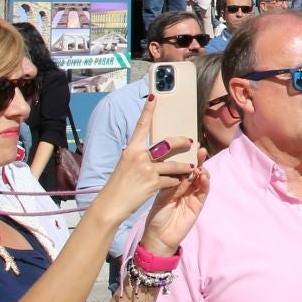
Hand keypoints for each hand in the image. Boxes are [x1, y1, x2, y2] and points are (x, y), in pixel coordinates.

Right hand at [89, 97, 200, 238]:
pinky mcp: (153, 183)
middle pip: (167, 144)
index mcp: (131, 150)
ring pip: (174, 165)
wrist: (110, 204)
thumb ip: (139, 157)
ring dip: (185, 167)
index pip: (141, 126)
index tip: (154, 96)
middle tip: (190, 141)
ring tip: (191, 167)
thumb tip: (154, 153)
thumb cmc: (118, 186)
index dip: (148, 110)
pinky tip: (179, 183)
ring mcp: (147, 170)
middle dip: (181, 142)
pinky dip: (177, 182)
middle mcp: (139, 156)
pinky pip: (172, 180)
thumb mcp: (125, 166)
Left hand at [140, 147, 210, 253]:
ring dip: (203, 170)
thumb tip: (177, 167)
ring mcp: (193, 196)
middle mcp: (186, 188)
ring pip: (202, 180)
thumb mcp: (161, 195)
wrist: (158, 236)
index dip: (186, 158)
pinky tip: (203, 176)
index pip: (183, 168)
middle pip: (195, 171)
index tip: (187, 147)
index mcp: (175, 184)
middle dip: (198, 160)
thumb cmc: (156, 216)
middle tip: (200, 150)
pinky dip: (205, 183)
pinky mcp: (198, 205)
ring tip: (201, 163)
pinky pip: (203, 192)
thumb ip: (170, 183)